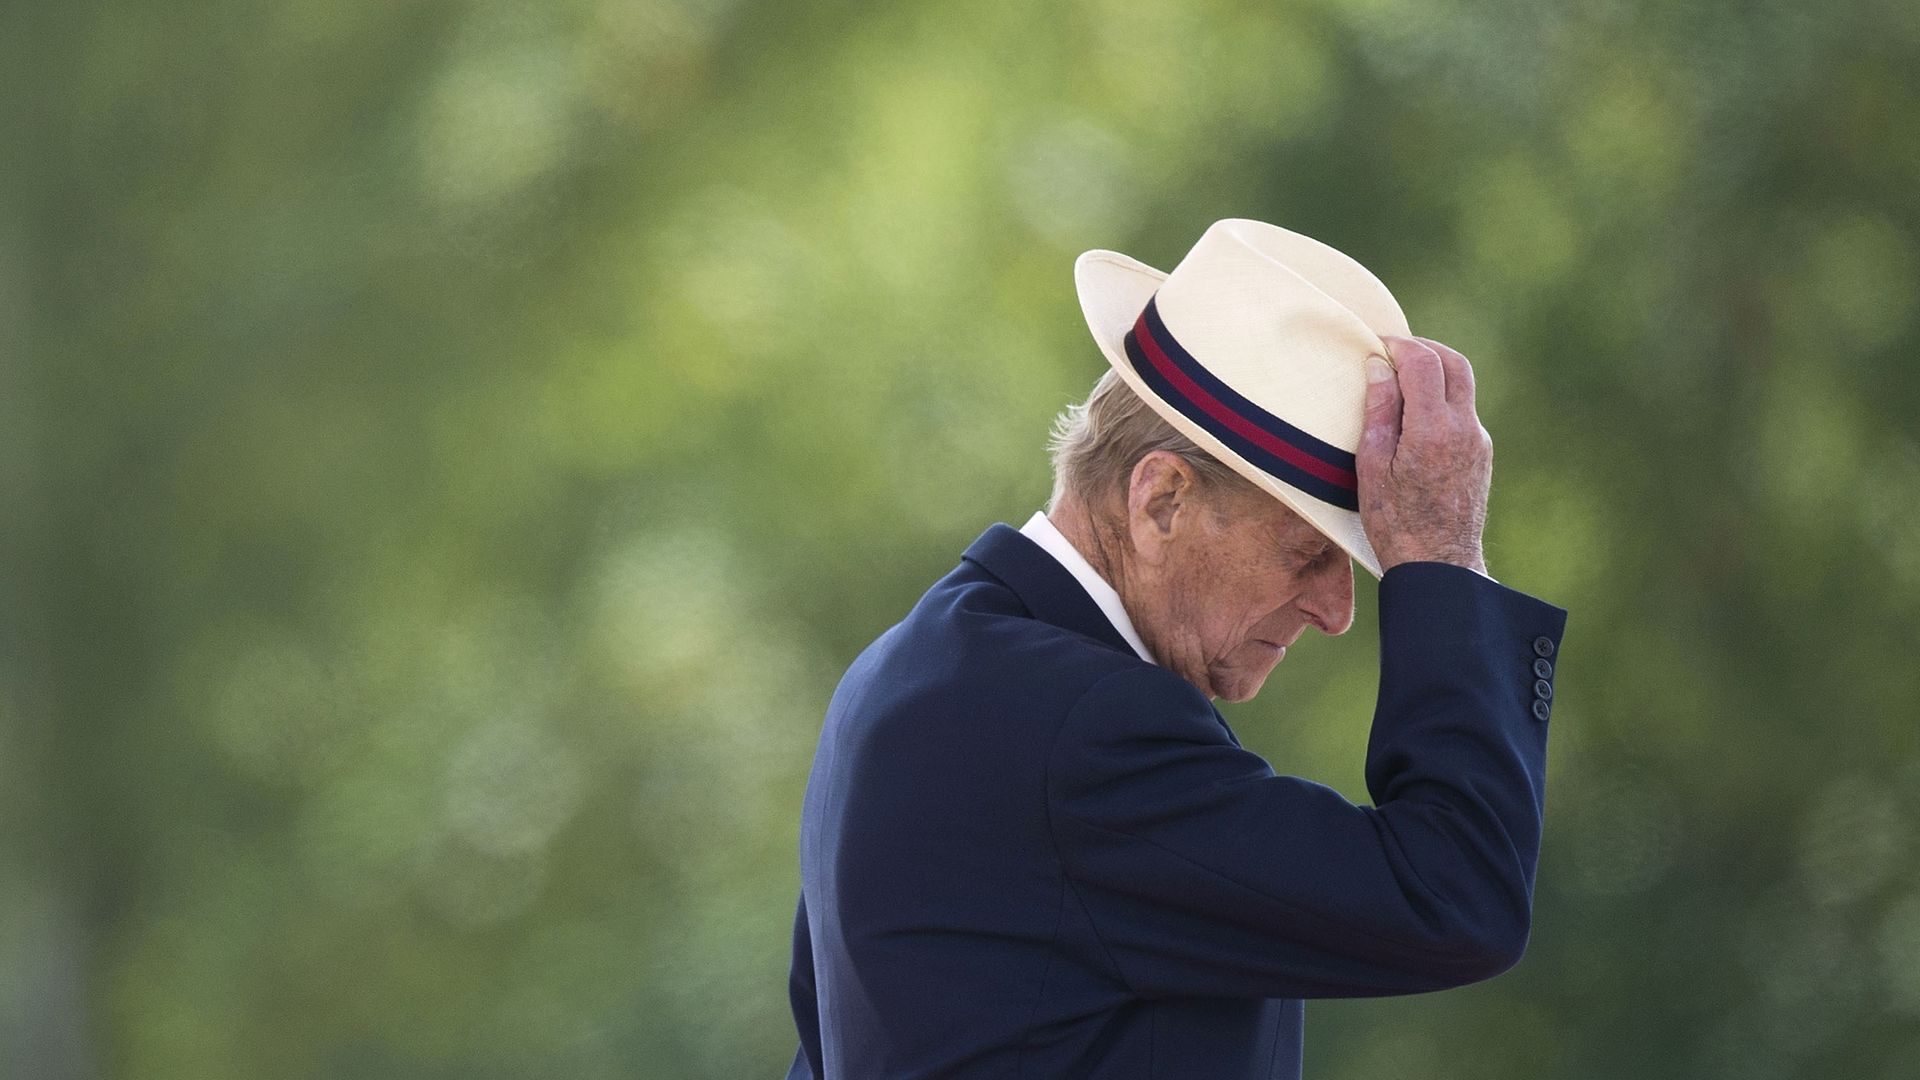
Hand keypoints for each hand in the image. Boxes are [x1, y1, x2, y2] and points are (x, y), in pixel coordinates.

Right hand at [1356, 335, 1491, 575]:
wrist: (1440, 565)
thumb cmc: (1396, 522)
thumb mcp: (1372, 466)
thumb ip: (1379, 411)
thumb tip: (1378, 367)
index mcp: (1433, 429)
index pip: (1423, 362)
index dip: (1399, 345)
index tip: (1376, 344)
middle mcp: (1464, 428)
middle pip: (1454, 363)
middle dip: (1424, 348)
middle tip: (1394, 350)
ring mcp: (1478, 441)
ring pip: (1463, 386)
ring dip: (1435, 372)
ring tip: (1401, 381)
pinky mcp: (1481, 454)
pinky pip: (1463, 411)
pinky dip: (1441, 399)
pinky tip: (1416, 416)